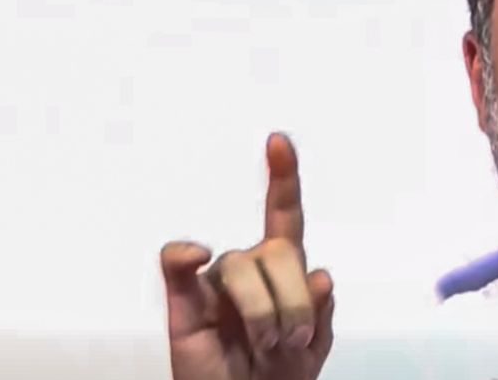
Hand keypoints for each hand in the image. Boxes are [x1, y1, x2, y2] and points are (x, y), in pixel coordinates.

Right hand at [161, 133, 333, 379]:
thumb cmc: (277, 376)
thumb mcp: (315, 344)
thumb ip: (321, 310)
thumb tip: (320, 274)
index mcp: (284, 270)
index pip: (284, 216)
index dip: (282, 178)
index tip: (279, 142)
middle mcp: (249, 267)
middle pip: (278, 249)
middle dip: (296, 299)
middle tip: (294, 339)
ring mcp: (215, 282)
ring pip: (243, 264)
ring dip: (265, 312)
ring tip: (266, 346)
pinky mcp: (183, 301)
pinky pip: (176, 264)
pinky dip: (184, 254)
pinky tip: (196, 254)